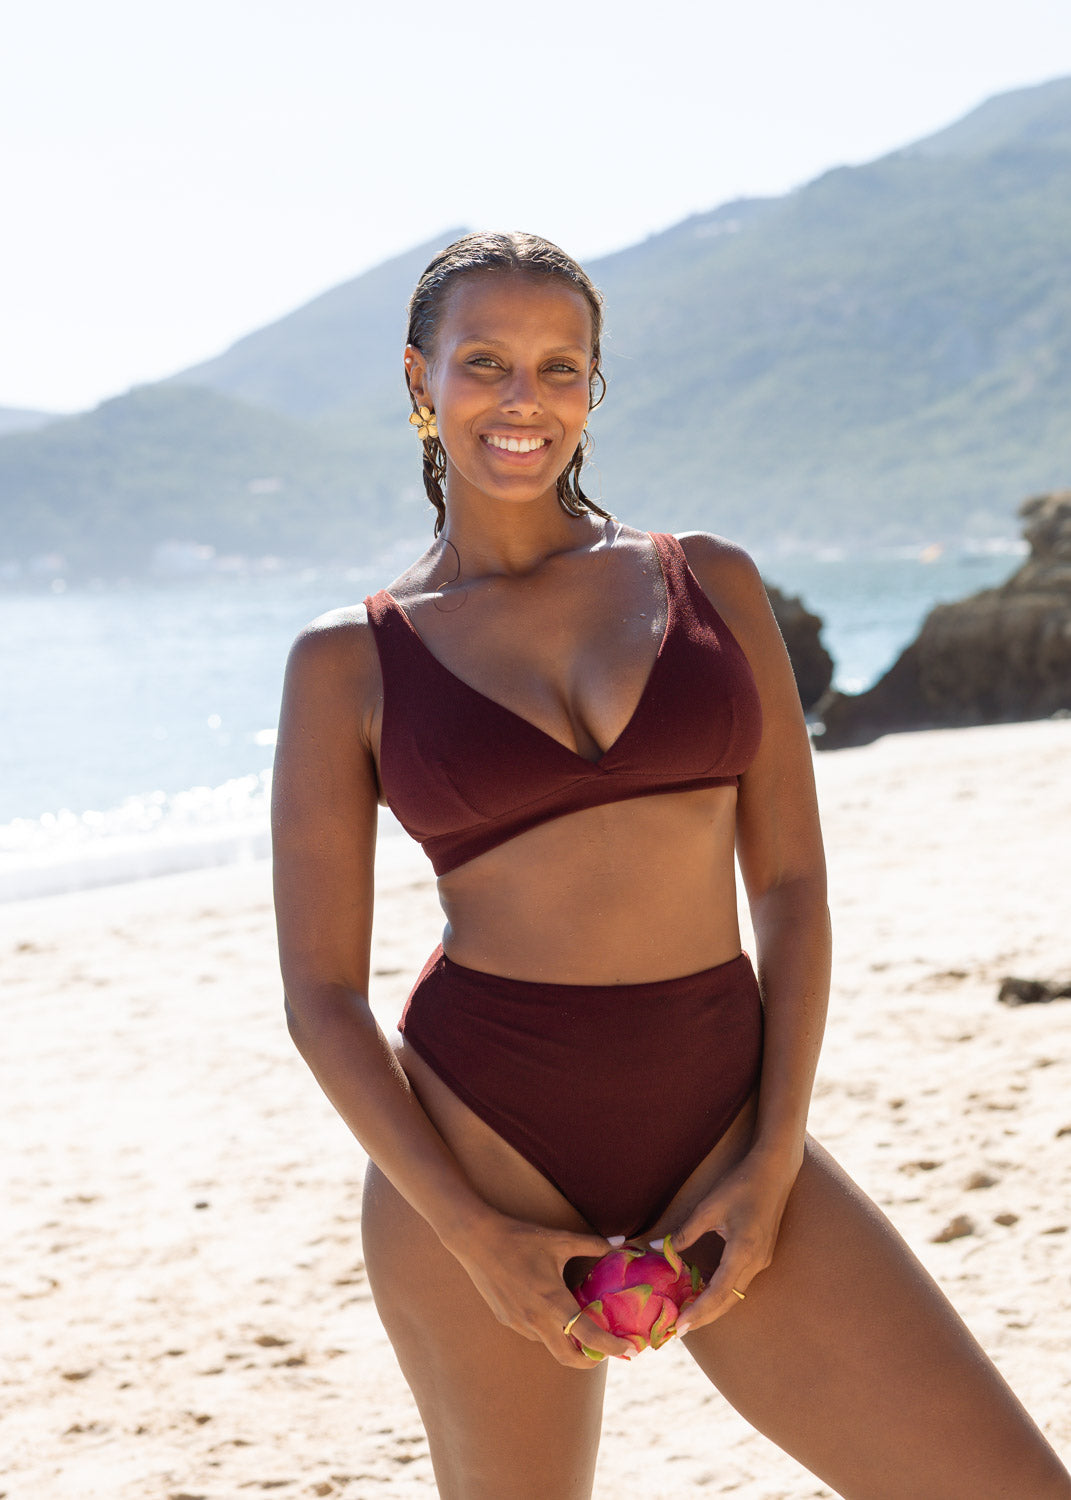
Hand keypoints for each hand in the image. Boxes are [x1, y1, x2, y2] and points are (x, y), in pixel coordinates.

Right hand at [447, 1212, 638, 1368]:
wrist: (477, 1240)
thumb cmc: (521, 1238)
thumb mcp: (560, 1240)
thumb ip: (593, 1244)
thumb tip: (622, 1242)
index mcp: (554, 1302)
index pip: (589, 1336)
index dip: (612, 1347)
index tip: (630, 1350)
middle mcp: (536, 1320)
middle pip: (568, 1358)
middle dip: (590, 1360)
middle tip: (605, 1351)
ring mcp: (518, 1323)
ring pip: (549, 1344)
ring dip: (566, 1341)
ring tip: (580, 1324)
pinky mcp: (506, 1319)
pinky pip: (532, 1332)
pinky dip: (547, 1329)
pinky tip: (549, 1309)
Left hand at [661, 1145, 802, 1334]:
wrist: (775, 1171)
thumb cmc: (741, 1185)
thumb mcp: (709, 1207)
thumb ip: (685, 1232)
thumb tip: (657, 1246)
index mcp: (743, 1251)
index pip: (718, 1293)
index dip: (699, 1312)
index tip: (680, 1327)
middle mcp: (756, 1262)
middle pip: (729, 1301)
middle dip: (705, 1317)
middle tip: (679, 1329)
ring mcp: (763, 1260)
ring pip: (736, 1293)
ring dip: (714, 1306)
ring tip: (689, 1314)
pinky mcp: (764, 1255)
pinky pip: (741, 1281)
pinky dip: (723, 1292)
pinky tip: (707, 1291)